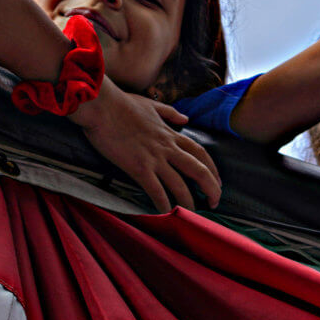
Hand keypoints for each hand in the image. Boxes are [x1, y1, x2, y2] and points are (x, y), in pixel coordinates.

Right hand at [69, 78, 220, 212]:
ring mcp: (154, 158)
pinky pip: (156, 190)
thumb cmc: (121, 103)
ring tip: (193, 216)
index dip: (213, 169)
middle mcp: (167, 148)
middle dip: (211, 188)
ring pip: (180, 185)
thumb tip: (186, 118)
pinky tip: (165, 215)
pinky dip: (163, 205)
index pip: (200, 152)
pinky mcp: (138, 167)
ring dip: (189, 203)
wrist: (101, 105)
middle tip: (214, 203)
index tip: (218, 181)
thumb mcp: (151, 105)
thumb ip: (170, 112)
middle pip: (199, 170)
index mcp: (170, 134)